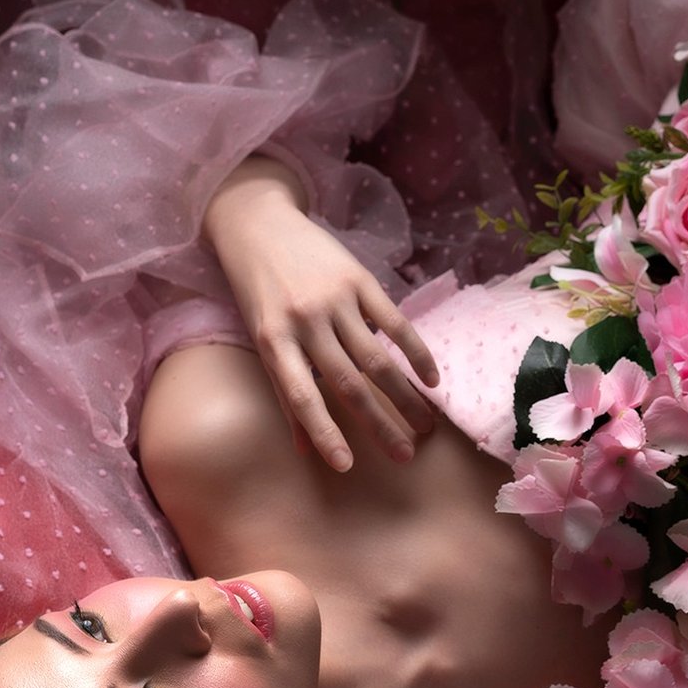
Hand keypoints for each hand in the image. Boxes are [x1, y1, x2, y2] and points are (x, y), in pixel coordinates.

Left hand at [203, 156, 440, 470]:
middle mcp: (304, 323)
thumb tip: (305, 447)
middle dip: (380, 424)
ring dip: (404, 396)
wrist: (256, 221)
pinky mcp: (359, 280)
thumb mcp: (260, 336)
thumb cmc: (255, 288)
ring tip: (425, 424)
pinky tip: (431, 379)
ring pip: (377, 359)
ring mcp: (335, 300)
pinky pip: (394, 323)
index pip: (302, 397)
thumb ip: (284, 387)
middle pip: (349, 384)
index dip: (324, 433)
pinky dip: (415, 352)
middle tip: (406, 454)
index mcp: (273, 342)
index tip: (346, 466)